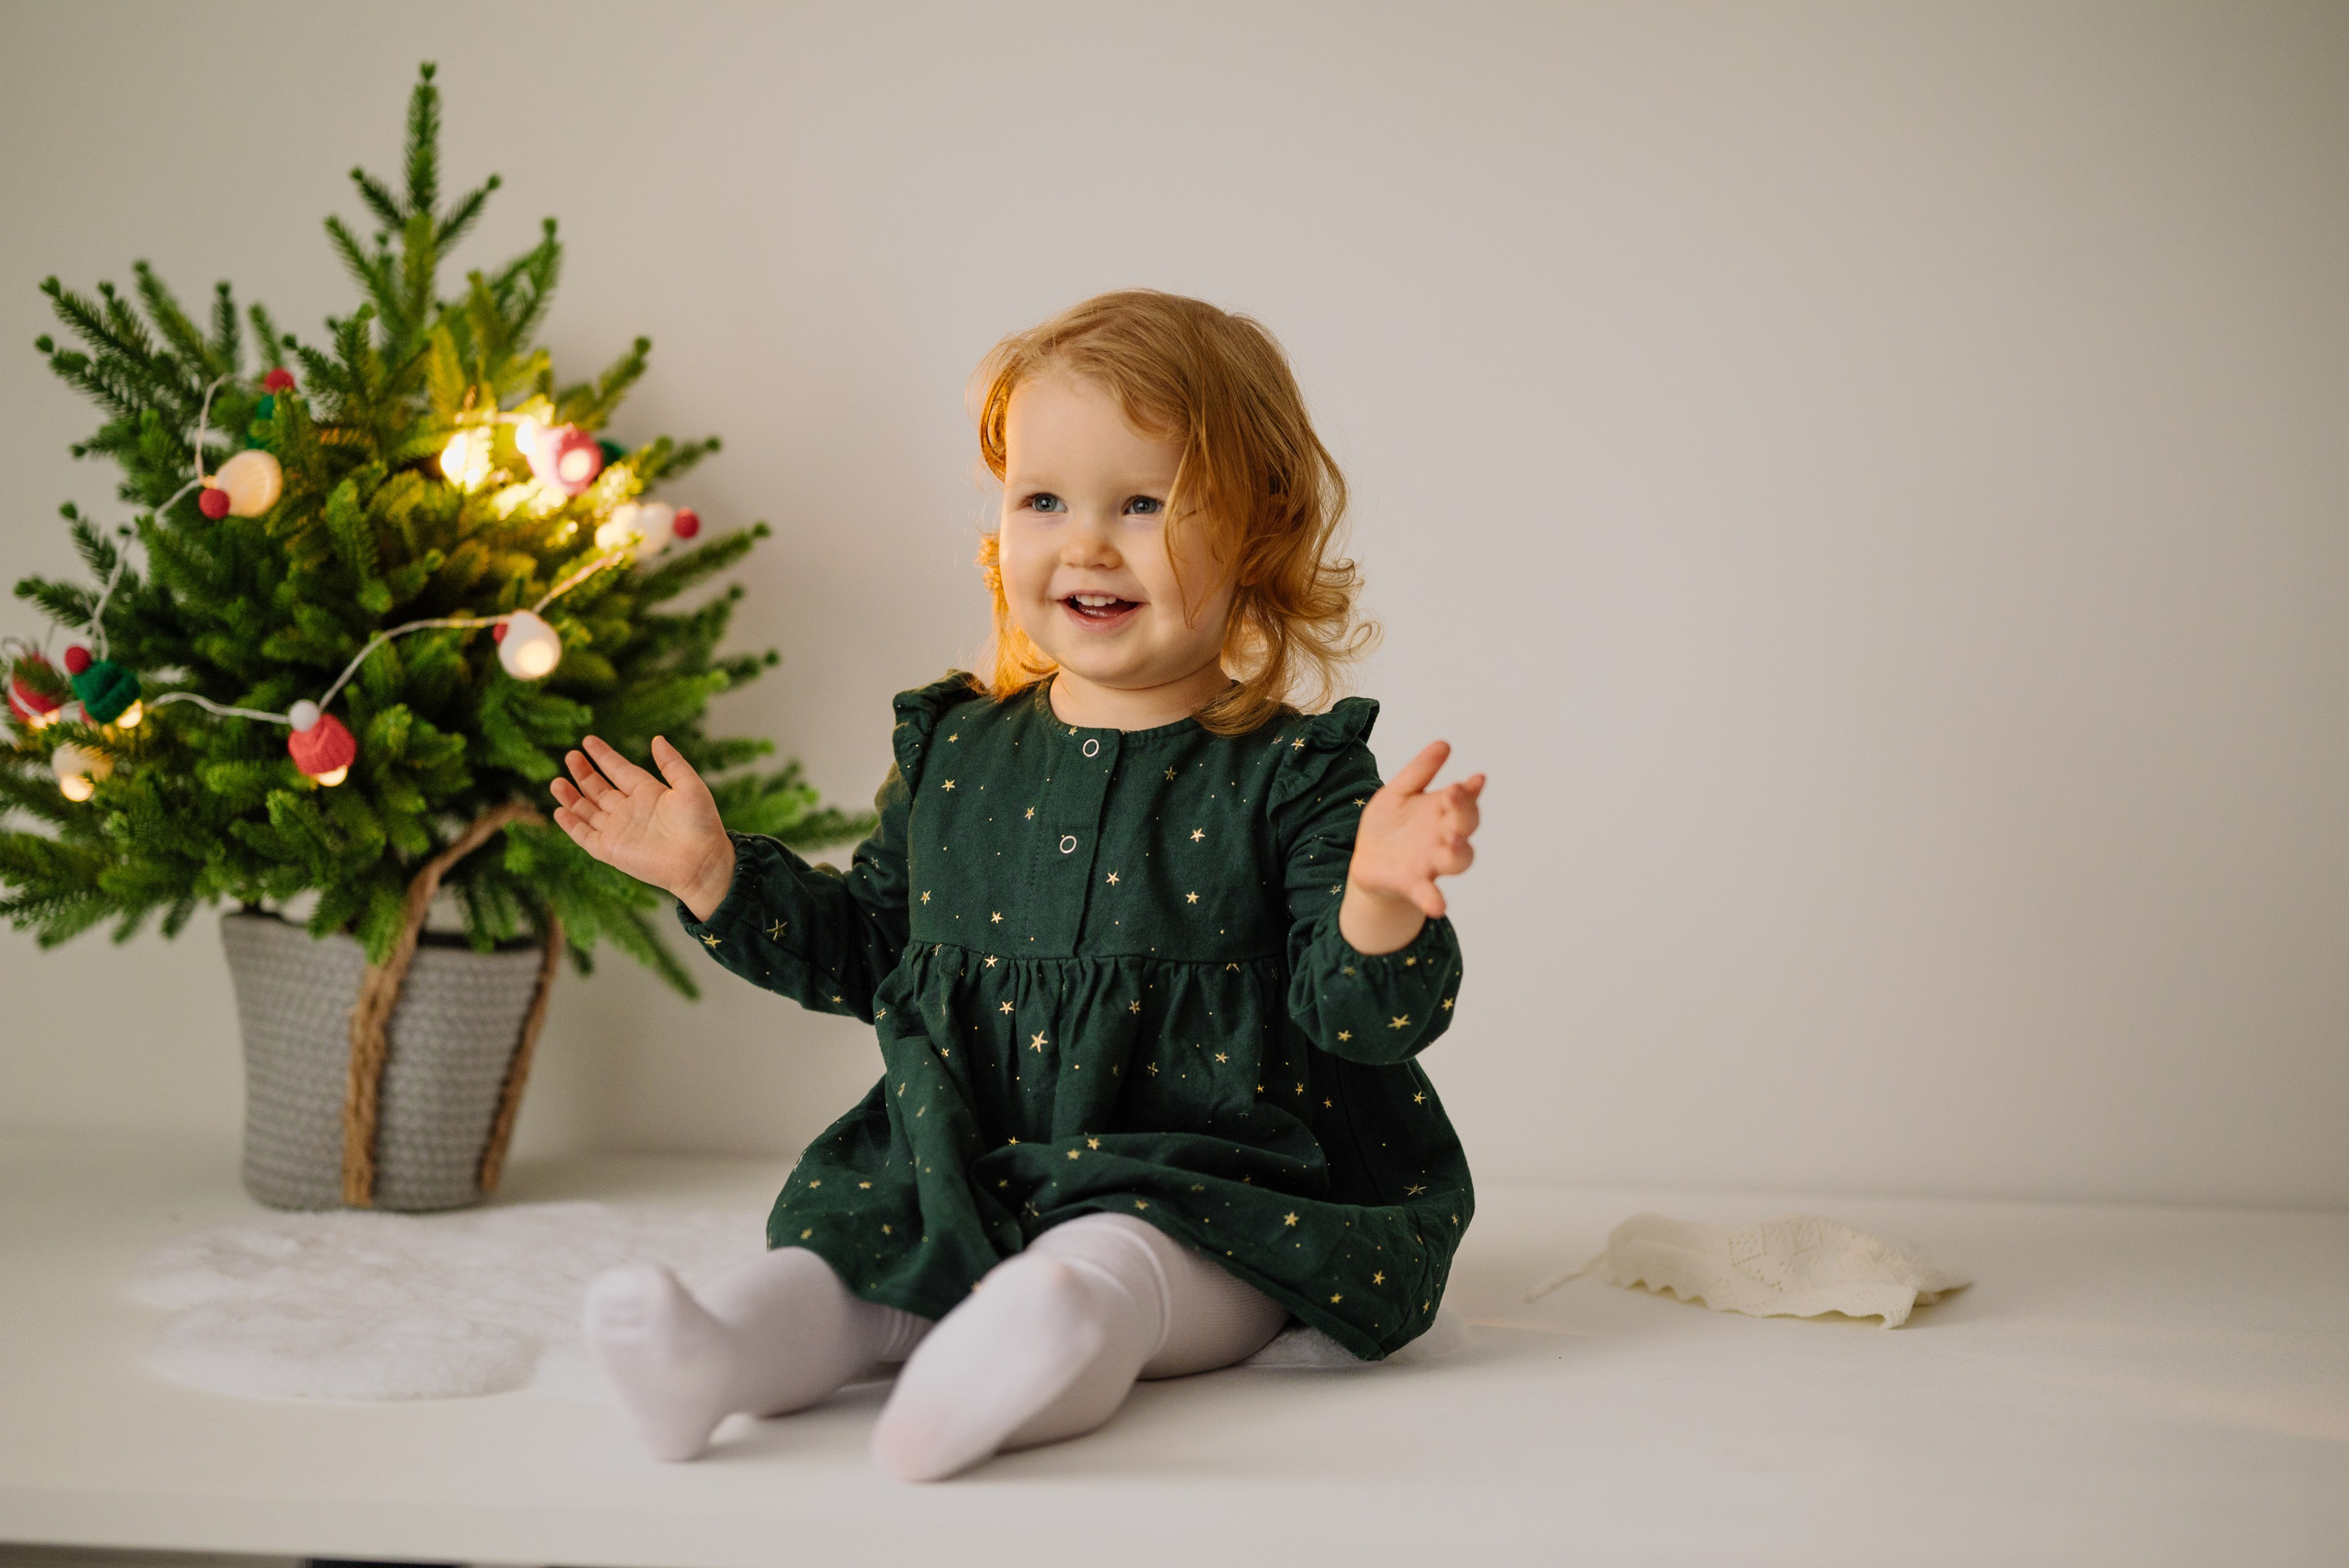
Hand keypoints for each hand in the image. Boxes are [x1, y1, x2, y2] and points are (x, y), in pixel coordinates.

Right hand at [549, 735, 736, 919]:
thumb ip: (671, 763)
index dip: (603, 756)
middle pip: (599, 789)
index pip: (619, 770)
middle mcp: (630, 810)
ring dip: (571, 797)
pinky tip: (559, 811)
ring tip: (556, 782)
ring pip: (587, 811)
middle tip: (570, 756)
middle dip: (584, 773)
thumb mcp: (689, 785)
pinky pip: (584, 835)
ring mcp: (618, 830)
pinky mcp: (610, 850)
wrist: (701, 861)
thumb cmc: (701, 824)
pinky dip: (571, 824)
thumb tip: (656, 739)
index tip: (587, 740)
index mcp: (648, 793)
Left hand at [1339, 740, 1483, 953]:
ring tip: (1452, 843)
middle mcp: (1443, 837)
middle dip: (1465, 812)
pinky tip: (1438, 906)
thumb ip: (1419, 771)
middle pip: (1466, 825)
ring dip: (1459, 852)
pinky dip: (1435, 900)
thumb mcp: (1398, 793)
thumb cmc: (1388, 825)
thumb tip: (1444, 743)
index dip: (1470, 791)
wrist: (1367, 860)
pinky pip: (1429, 894)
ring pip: (1458, 860)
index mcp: (1441, 812)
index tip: (1474, 779)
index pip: (1464, 800)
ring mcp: (1431, 862)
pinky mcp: (1414, 884)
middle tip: (1455, 795)